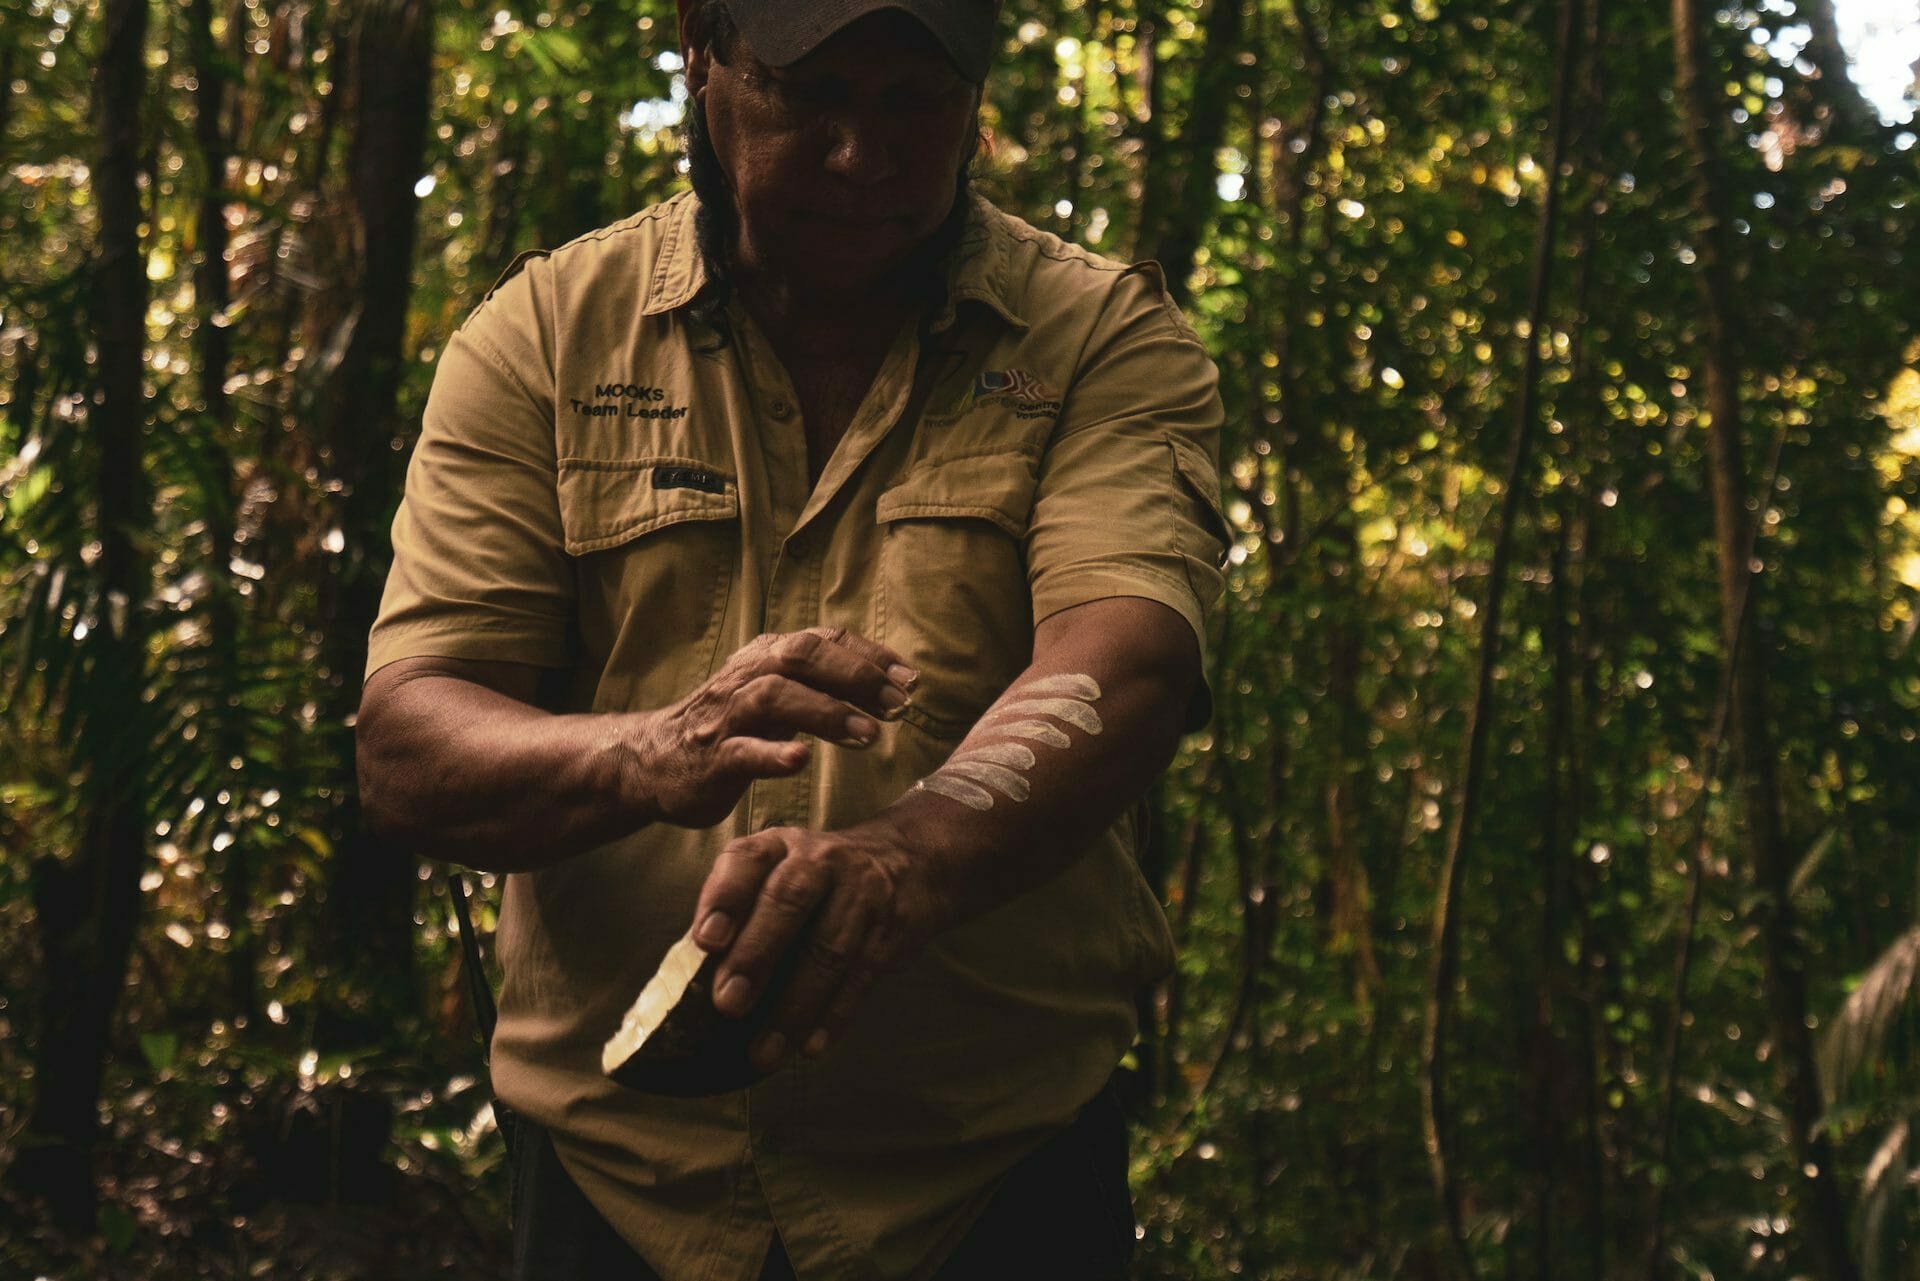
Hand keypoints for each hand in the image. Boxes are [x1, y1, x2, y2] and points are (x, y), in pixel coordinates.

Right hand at [632, 627, 915, 827]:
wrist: (653, 761)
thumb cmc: (730, 727)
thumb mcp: (776, 695)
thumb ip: (820, 682)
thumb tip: (888, 680)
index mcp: (766, 657)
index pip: (823, 641)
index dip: (870, 655)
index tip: (911, 679)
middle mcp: (746, 677)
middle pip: (802, 657)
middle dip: (856, 676)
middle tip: (901, 704)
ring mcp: (726, 717)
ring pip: (775, 698)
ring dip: (825, 712)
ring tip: (868, 736)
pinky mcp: (711, 759)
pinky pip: (741, 752)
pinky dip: (773, 754)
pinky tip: (802, 761)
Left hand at [689, 820, 947, 1073]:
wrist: (909, 860)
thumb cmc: (818, 876)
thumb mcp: (778, 867)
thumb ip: (739, 905)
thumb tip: (691, 966)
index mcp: (781, 846)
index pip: (748, 860)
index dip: (725, 898)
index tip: (705, 941)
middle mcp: (823, 862)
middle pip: (791, 902)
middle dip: (757, 954)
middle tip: (728, 1003)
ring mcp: (863, 896)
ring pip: (828, 951)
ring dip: (794, 1007)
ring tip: (764, 1052)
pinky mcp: (890, 932)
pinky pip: (862, 978)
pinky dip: (835, 1016)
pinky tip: (811, 1047)